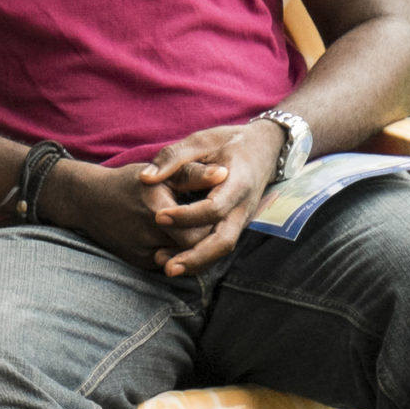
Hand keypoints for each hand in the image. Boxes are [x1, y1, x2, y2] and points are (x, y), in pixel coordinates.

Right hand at [47, 158, 206, 276]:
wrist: (89, 201)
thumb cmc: (130, 183)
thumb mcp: (161, 173)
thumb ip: (193, 174)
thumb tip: (224, 173)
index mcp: (157, 208)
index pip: (201, 230)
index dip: (213, 226)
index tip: (217, 215)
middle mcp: (148, 234)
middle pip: (193, 248)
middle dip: (204, 240)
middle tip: (210, 226)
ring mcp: (141, 251)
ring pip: (182, 258)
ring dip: (191, 249)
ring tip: (195, 232)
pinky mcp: (137, 261)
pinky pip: (167, 263)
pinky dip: (175, 254)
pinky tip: (175, 240)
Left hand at [136, 120, 287, 276]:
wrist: (265, 147)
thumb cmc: (229, 141)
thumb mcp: (201, 140)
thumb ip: (173, 157)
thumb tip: (144, 179)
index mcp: (237, 182)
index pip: (214, 207)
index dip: (186, 216)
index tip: (158, 217)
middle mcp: (243, 206)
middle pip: (224, 240)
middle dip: (196, 256)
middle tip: (166, 266)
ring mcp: (241, 218)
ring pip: (223, 248)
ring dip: (197, 262)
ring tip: (166, 268)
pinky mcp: (234, 223)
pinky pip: (219, 245)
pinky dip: (200, 256)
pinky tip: (174, 261)